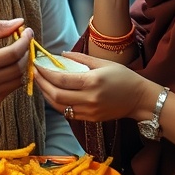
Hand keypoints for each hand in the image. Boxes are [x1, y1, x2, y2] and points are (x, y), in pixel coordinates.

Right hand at [0, 19, 30, 112]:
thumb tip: (18, 22)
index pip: (13, 53)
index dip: (25, 41)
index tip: (28, 32)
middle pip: (19, 67)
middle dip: (25, 52)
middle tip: (24, 42)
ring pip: (18, 80)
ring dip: (22, 65)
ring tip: (17, 54)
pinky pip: (10, 90)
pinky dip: (13, 77)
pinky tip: (7, 68)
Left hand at [33, 52, 148, 122]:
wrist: (139, 99)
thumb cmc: (123, 77)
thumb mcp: (103, 63)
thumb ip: (80, 59)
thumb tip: (61, 55)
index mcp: (92, 82)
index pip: (61, 79)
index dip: (46, 72)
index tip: (37, 64)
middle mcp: (89, 99)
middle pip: (56, 95)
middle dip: (42, 84)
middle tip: (35, 73)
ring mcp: (89, 112)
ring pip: (59, 106)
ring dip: (47, 95)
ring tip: (41, 83)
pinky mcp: (90, 119)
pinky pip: (68, 113)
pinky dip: (58, 104)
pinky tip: (53, 94)